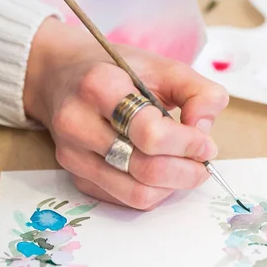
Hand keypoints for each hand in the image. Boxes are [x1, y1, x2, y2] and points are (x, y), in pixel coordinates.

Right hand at [24, 18, 228, 209]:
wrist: (61, 76)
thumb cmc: (117, 71)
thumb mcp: (164, 67)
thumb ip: (199, 93)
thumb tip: (204, 131)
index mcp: (99, 87)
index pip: (150, 133)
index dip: (187, 144)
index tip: (206, 144)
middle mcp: (78, 124)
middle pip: (145, 169)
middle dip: (186, 172)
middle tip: (203, 163)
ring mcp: (73, 155)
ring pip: (137, 194)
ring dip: (172, 187)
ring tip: (184, 168)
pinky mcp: (76, 177)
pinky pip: (125, 200)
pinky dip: (153, 192)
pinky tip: (161, 172)